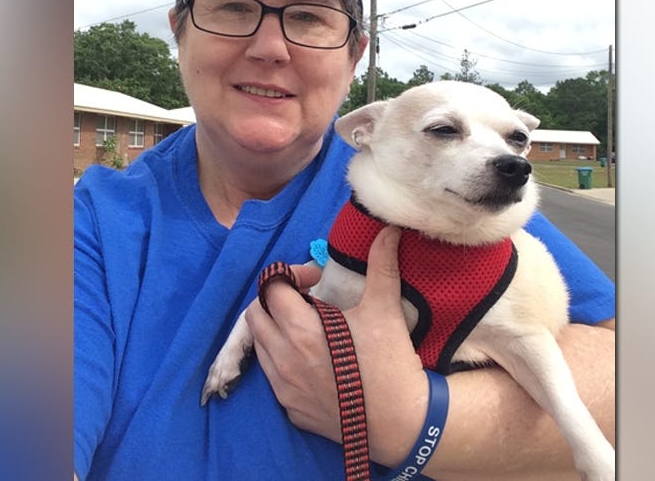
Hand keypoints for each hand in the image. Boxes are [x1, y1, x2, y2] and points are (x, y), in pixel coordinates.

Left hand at [248, 227, 428, 465]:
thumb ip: (381, 266)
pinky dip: (282, 360)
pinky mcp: (290, 409)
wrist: (400, 423)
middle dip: (276, 300)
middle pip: (255, 314)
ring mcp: (283, 387)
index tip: (316, 279)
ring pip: (260, 345)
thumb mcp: (384, 310)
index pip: (272, 288)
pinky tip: (312, 361)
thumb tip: (387, 230)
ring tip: (307, 329)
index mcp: (301, 330)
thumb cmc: (390, 363)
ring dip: (275, 330)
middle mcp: (283, 358)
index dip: (291, 275)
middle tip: (306, 301)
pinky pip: (272, 376)